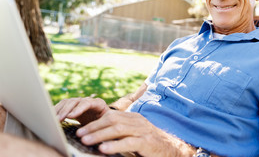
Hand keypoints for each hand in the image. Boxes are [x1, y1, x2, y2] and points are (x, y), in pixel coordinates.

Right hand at [55, 97, 108, 124]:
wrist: (105, 120)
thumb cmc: (107, 123)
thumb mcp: (105, 124)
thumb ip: (99, 127)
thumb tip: (91, 135)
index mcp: (98, 103)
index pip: (87, 103)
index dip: (79, 109)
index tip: (71, 116)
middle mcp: (88, 101)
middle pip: (75, 101)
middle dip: (66, 110)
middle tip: (58, 119)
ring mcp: (79, 102)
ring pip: (67, 102)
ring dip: (59, 111)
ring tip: (53, 119)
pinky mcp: (72, 106)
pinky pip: (62, 106)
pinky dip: (56, 111)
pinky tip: (51, 117)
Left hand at [76, 111, 194, 156]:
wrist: (171, 149)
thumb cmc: (149, 144)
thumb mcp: (134, 135)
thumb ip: (120, 133)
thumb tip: (99, 138)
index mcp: (133, 118)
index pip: (111, 116)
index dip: (95, 123)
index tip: (81, 130)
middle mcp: (137, 122)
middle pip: (112, 120)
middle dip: (94, 127)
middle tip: (79, 135)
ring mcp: (143, 131)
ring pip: (118, 129)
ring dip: (99, 135)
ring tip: (86, 141)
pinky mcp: (147, 142)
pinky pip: (128, 142)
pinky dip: (114, 145)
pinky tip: (103, 149)